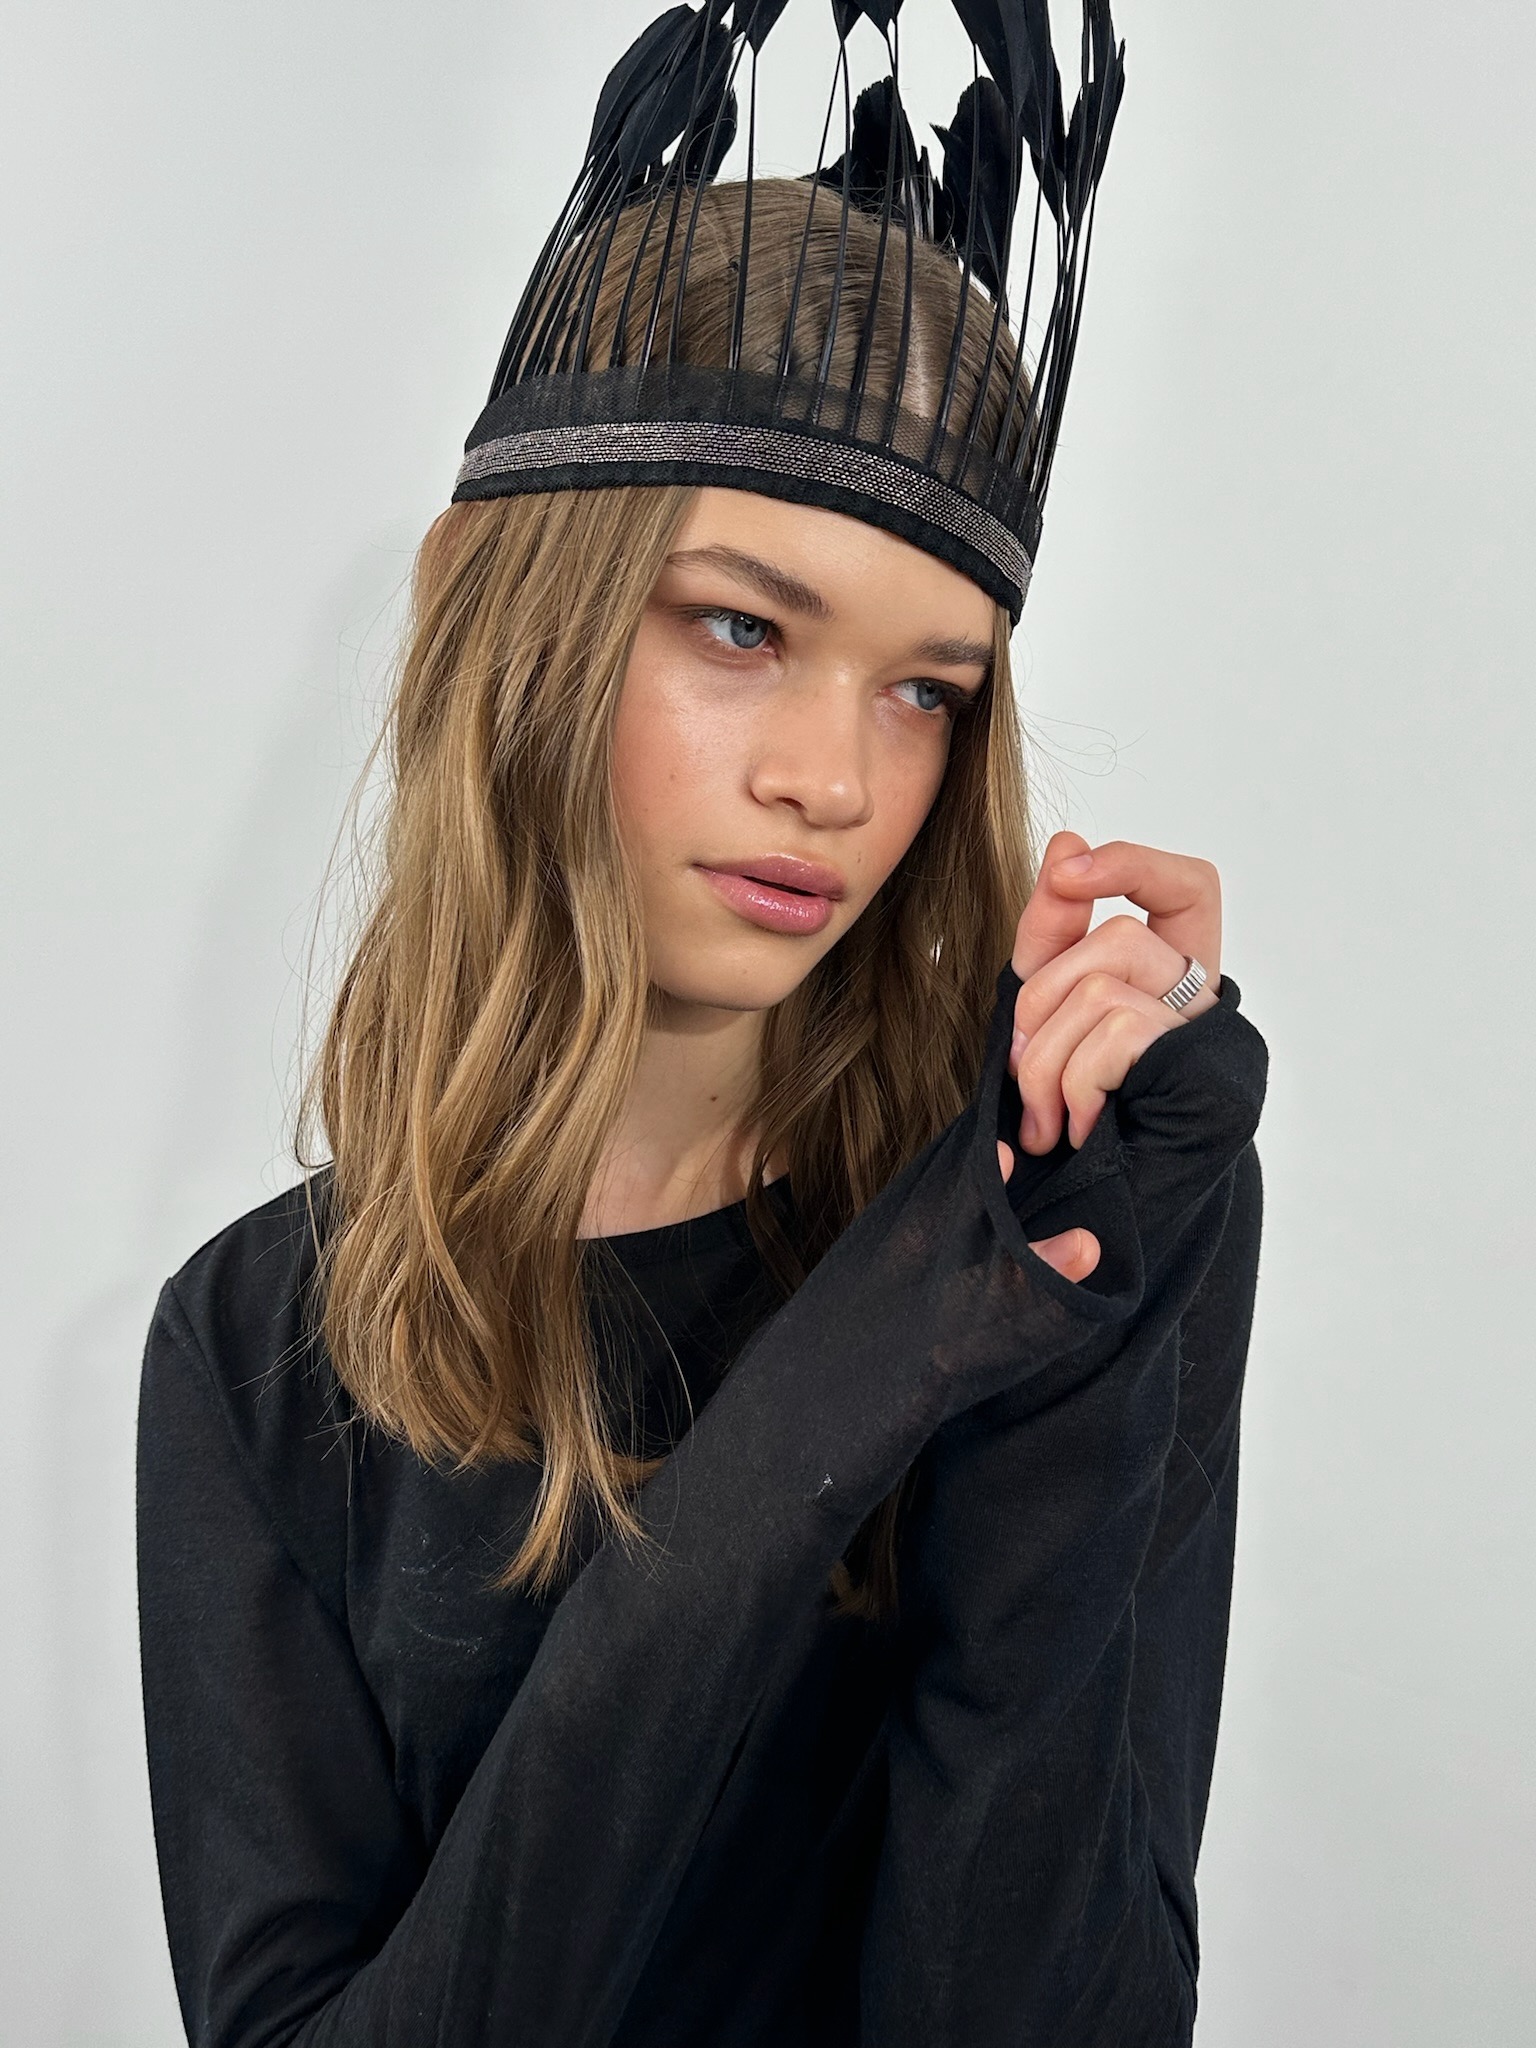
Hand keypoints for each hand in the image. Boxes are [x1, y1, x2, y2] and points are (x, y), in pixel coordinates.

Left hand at [1001, 831, 1223, 1283]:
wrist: (1084, 1229)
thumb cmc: (1065, 1123)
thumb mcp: (1043, 1015)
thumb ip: (1053, 934)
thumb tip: (1067, 843)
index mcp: (1176, 982)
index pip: (1187, 887)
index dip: (1133, 865)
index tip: (1068, 868)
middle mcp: (1207, 1008)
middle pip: (1121, 939)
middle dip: (1044, 997)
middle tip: (1025, 1069)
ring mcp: (1211, 1047)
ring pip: (1107, 986)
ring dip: (1048, 1058)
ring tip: (1047, 1118)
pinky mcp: (1208, 1083)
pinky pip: (1119, 1033)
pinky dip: (1075, 1081)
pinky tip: (1078, 1129)